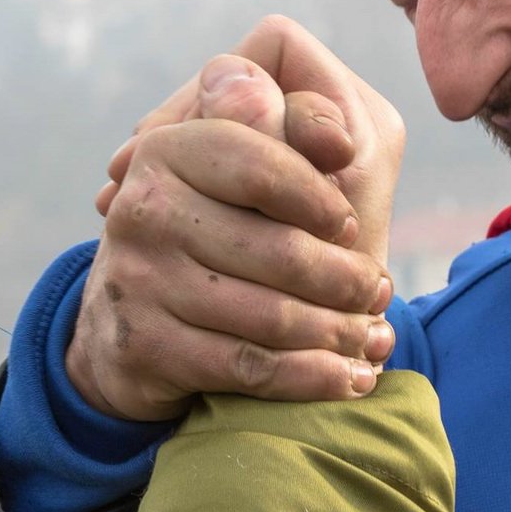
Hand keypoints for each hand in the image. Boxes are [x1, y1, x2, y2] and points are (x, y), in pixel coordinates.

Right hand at [70, 17, 406, 421]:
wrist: (129, 323)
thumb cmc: (212, 232)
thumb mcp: (242, 173)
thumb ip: (293, 133)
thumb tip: (340, 142)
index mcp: (171, 149)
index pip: (266, 166)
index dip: (323, 199)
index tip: (350, 225)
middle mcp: (144, 208)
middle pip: (281, 250)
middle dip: (347, 279)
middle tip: (380, 293)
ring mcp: (138, 279)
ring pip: (273, 315)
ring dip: (340, 333)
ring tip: (375, 337)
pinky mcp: (144, 346)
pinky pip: (252, 366)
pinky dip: (312, 376)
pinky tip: (348, 378)